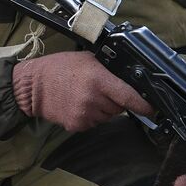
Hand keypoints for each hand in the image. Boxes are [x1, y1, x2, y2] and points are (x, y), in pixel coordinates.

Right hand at [12, 50, 153, 132]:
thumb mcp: (88, 60)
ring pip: (108, 116)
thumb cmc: (60, 68)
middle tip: (99, 89)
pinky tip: (77, 104)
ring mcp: (85, 115)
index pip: (129, 96)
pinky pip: (94, 123)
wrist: (32, 86)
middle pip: (119, 107)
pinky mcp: (77, 125)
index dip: (144, 104)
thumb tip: (132, 80)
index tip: (152, 108)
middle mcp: (94, 99)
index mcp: (99, 80)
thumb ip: (110, 70)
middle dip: (115, 100)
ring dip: (103, 108)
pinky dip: (90, 116)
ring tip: (85, 95)